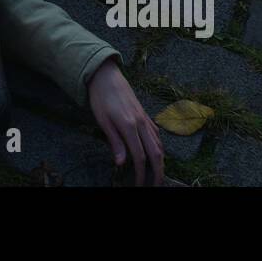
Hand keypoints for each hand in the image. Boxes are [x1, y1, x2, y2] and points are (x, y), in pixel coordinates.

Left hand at [87, 58, 164, 185]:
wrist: (105, 74)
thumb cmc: (100, 97)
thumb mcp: (103, 120)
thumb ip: (114, 142)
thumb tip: (121, 163)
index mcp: (129, 126)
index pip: (140, 156)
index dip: (140, 173)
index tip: (138, 184)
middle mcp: (141, 123)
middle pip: (156, 153)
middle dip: (158, 172)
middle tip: (155, 185)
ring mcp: (144, 118)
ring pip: (159, 143)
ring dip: (161, 161)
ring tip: (158, 173)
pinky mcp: (144, 114)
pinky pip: (156, 133)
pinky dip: (159, 146)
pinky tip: (157, 151)